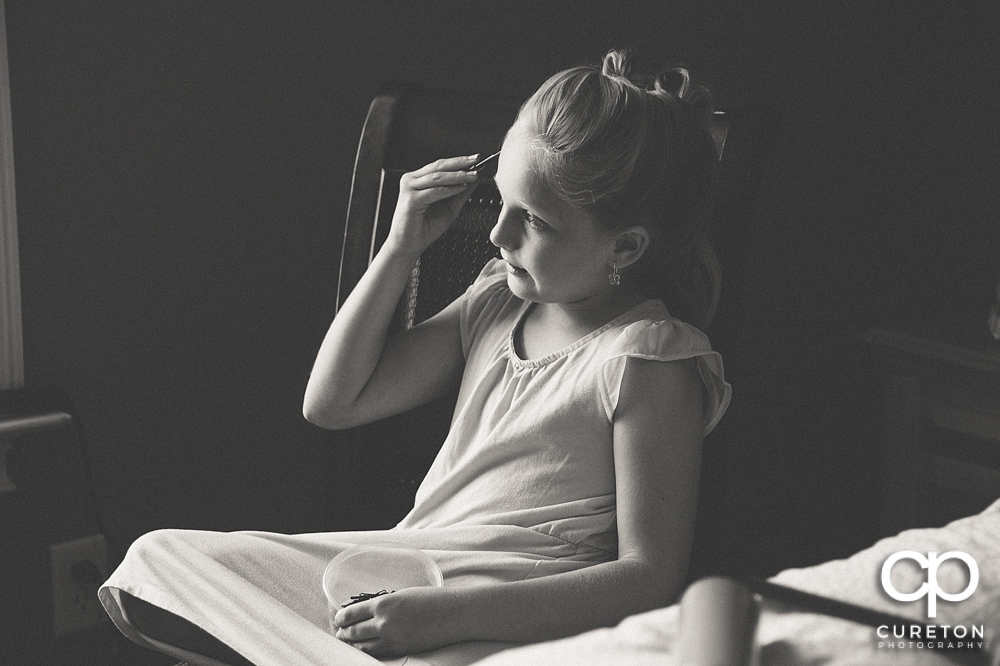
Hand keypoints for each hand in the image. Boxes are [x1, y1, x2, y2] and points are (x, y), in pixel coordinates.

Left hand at [332, 586, 457, 657]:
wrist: (454, 613)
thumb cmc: (432, 599)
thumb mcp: (403, 594)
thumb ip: (385, 604)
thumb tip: (368, 612)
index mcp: (384, 602)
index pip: (351, 613)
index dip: (341, 618)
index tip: (338, 619)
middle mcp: (384, 621)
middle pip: (352, 632)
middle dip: (343, 633)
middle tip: (340, 632)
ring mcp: (392, 638)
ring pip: (360, 646)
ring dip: (352, 644)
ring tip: (349, 642)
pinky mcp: (400, 650)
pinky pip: (376, 654)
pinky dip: (366, 652)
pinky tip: (365, 649)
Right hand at [384, 155, 480, 257]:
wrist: (409, 245)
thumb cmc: (424, 227)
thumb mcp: (449, 208)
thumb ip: (460, 193)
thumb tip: (475, 179)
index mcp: (418, 179)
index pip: (440, 165)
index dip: (459, 161)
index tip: (476, 159)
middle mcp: (411, 180)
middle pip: (439, 166)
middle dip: (460, 163)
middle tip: (477, 161)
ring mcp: (409, 189)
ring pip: (437, 177)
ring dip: (457, 175)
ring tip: (473, 176)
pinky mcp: (411, 200)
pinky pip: (434, 191)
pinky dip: (449, 189)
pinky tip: (461, 187)